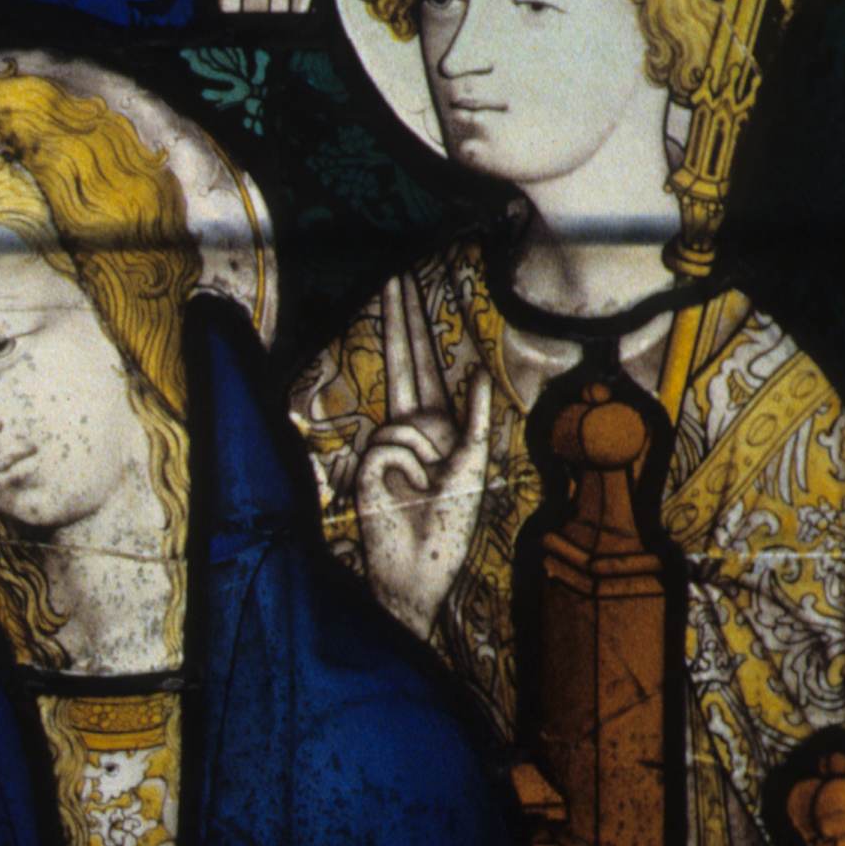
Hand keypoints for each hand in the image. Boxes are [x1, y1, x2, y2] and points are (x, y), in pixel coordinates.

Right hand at [352, 276, 493, 641]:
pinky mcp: (367, 463)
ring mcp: (385, 445)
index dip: (414, 331)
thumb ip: (475, 422)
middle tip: (389, 274)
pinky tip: (399, 493)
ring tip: (422, 489)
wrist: (417, 570)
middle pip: (402, 364)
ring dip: (424, 458)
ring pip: (407, 424)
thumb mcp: (474, 470)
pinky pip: (392, 444)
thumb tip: (476, 374)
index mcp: (436, 427)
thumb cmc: (449, 529)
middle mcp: (408, 429)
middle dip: (398, 321)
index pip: (424, 369)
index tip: (403, 287)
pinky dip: (404, 467)